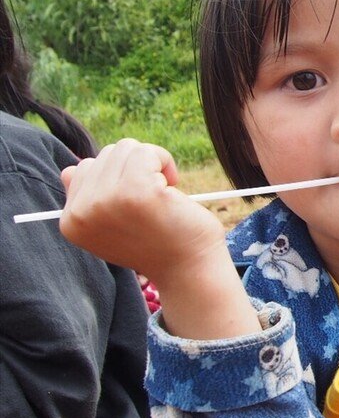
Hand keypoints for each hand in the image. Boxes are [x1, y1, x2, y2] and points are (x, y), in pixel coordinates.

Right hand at [59, 139, 257, 340]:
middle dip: (135, 169)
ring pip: (125, 148)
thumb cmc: (157, 243)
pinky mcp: (135, 191)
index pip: (81, 170)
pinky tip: (172, 186)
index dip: (116, 179)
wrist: (188, 269)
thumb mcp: (111, 226)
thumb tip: (71, 169)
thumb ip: (89, 200)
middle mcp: (81, 212)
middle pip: (104, 155)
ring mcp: (105, 201)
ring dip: (151, 163)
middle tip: (154, 200)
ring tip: (163, 193)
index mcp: (71, 221)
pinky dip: (164, 160)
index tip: (135, 205)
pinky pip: (145, 151)